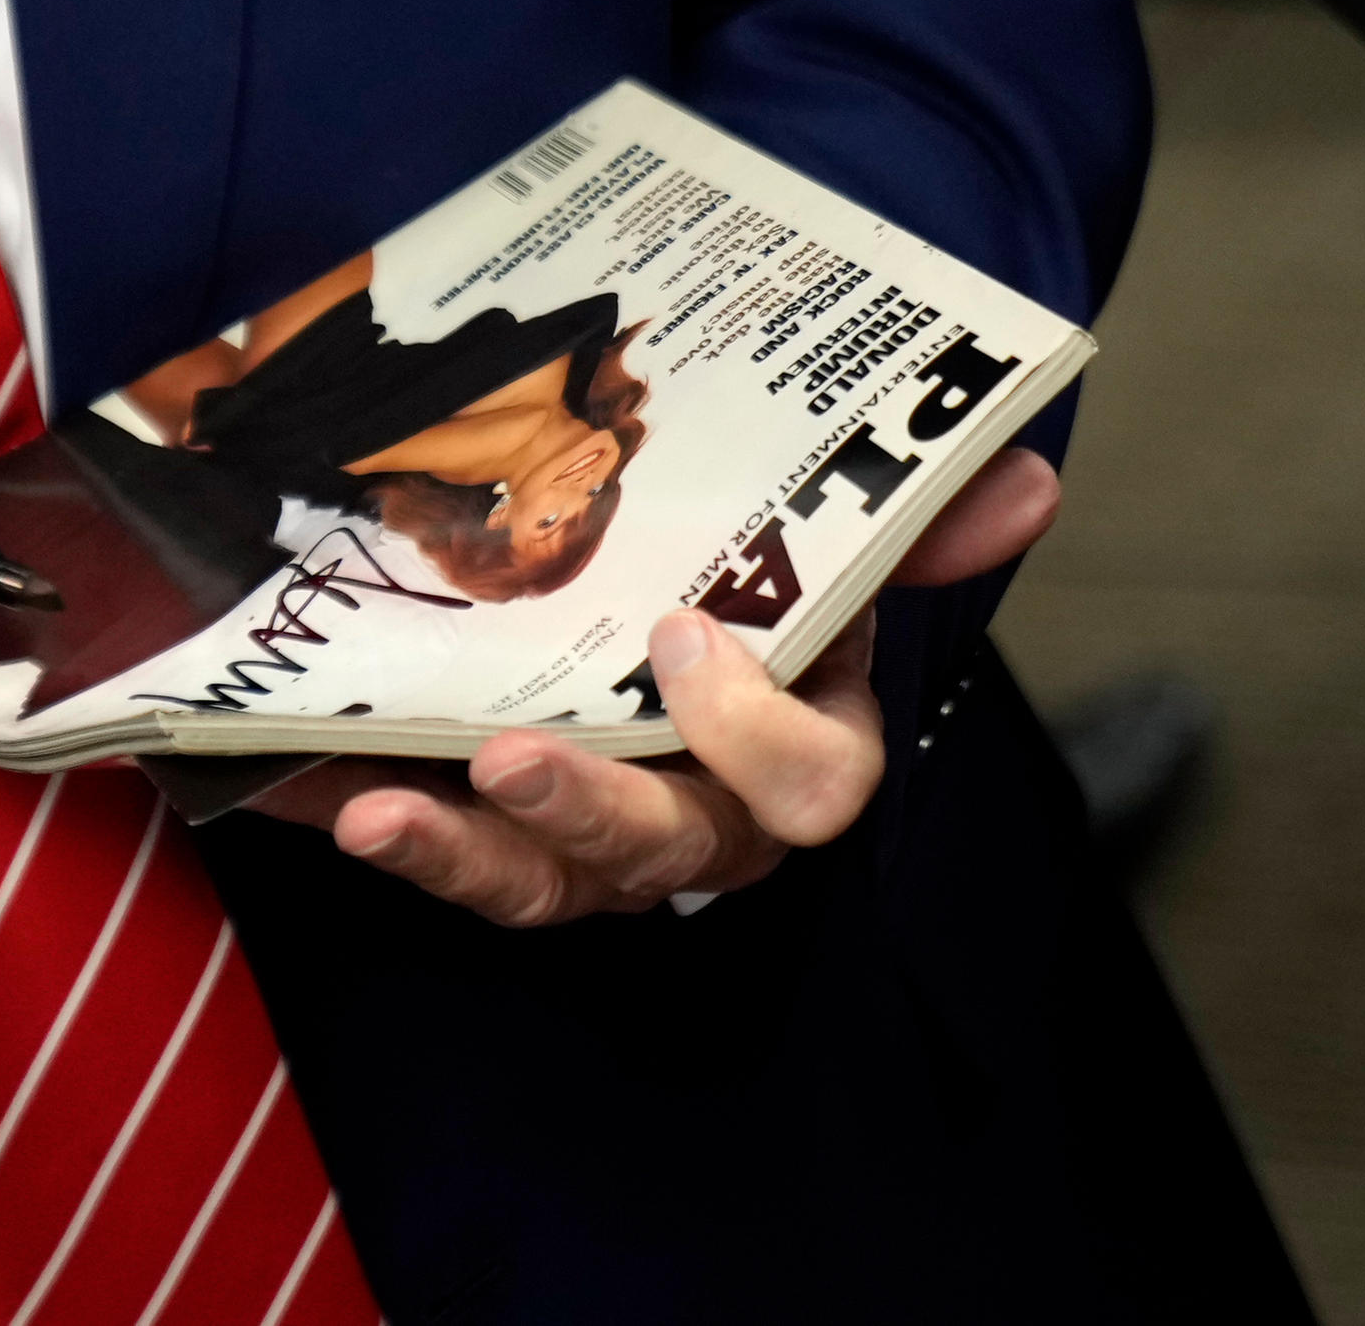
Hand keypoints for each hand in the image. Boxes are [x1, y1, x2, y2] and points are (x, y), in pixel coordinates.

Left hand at [281, 446, 1063, 925]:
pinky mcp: (495, 837)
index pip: (816, 786)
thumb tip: (1028, 483)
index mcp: (795, 736)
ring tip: (389, 811)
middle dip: (597, 809)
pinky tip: (337, 799)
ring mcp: (596, 840)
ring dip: (473, 850)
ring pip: (554, 880)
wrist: (601, 568)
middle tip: (511, 753)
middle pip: (678, 850)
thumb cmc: (725, 564)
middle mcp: (703, 808)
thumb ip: (907, 511)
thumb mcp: (808, 528)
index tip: (682, 632)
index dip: (755, 731)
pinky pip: (460, 865)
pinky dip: (400, 839)